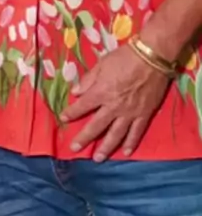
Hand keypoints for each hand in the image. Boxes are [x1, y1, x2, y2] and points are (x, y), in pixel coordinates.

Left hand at [60, 45, 169, 160]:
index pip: (82, 106)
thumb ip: (88, 80)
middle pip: (96, 126)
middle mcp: (113, 106)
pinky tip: (125, 152)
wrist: (152, 57)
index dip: (72, 113)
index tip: (63, 119)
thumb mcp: (102, 63)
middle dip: (84, 138)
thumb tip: (75, 92)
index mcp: (101, 92)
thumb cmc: (124, 57)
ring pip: (115, 134)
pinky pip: (136, 132)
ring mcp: (129, 113)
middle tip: (75, 149)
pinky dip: (131, 143)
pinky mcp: (144, 115)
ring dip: (106, 147)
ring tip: (98, 159)